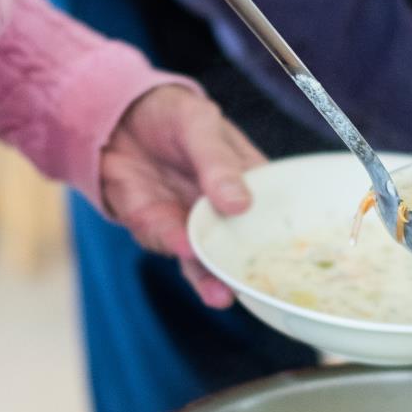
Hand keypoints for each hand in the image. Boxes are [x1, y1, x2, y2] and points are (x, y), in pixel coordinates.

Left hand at [101, 86, 264, 307]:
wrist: (117, 118)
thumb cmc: (171, 116)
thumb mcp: (199, 125)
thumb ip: (218, 163)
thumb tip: (239, 203)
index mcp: (249, 185)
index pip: (273, 216)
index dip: (285, 240)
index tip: (294, 260)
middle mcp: (224, 214)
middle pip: (241, 250)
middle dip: (247, 274)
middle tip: (255, 291)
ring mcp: (191, 225)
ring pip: (205, 259)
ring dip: (211, 278)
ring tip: (221, 295)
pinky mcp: (156, 228)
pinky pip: (166, 241)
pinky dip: (175, 246)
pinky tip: (185, 249)